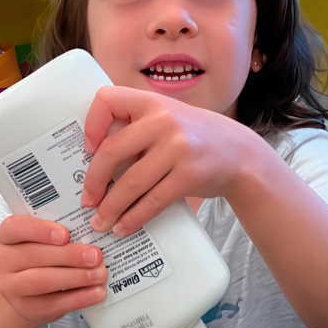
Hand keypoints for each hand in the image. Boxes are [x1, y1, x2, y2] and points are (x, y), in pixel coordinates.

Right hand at [0, 215, 106, 322]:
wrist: (22, 290)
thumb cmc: (37, 255)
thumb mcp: (40, 238)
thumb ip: (59, 233)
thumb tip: (91, 233)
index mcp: (6, 236)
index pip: (16, 227)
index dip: (41, 230)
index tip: (65, 234)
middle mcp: (2, 261)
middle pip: (34, 256)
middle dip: (69, 256)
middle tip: (95, 256)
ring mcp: (11, 287)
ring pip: (42, 281)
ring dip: (75, 277)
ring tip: (99, 274)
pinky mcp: (26, 308)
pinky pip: (53, 304)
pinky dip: (78, 298)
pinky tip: (96, 292)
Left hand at [81, 85, 260, 234]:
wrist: (240, 153)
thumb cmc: (195, 137)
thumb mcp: (167, 118)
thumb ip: (137, 128)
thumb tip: (93, 159)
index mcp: (152, 102)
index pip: (107, 100)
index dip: (91, 124)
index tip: (88, 148)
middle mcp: (163, 120)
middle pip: (112, 151)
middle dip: (93, 180)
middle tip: (86, 200)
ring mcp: (178, 148)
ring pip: (130, 182)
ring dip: (110, 207)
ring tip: (101, 221)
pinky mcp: (189, 175)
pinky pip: (153, 201)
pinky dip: (134, 218)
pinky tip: (124, 226)